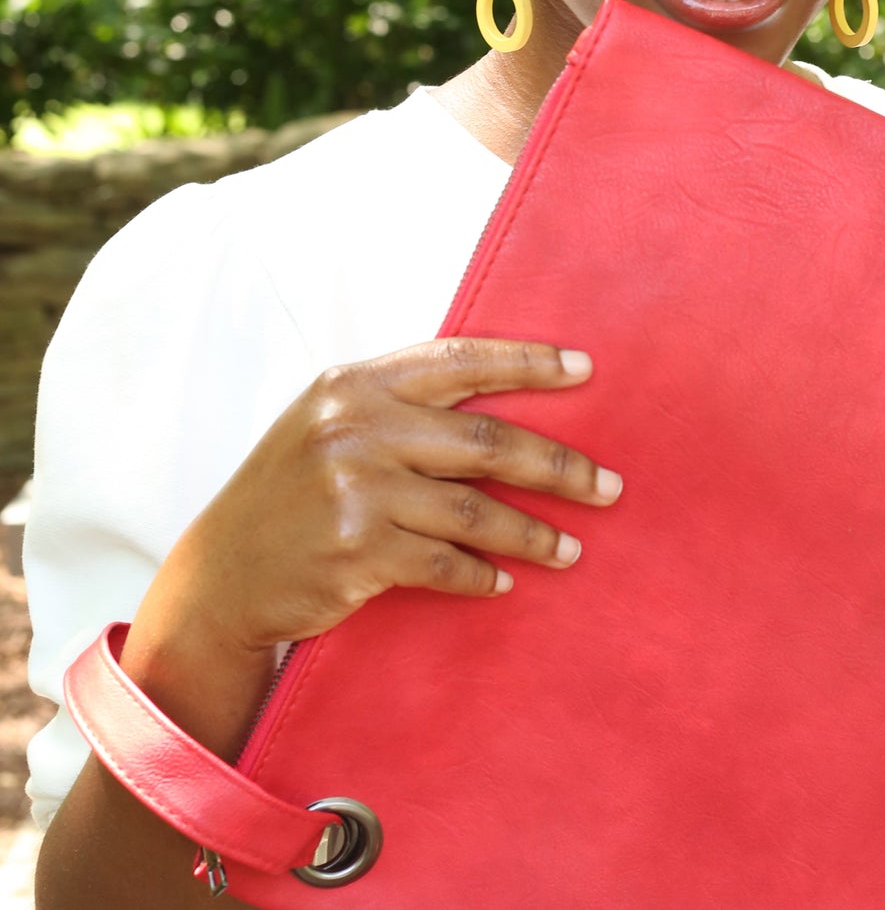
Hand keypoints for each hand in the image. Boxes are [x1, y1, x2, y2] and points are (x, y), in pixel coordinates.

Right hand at [156, 337, 618, 657]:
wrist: (219, 577)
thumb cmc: (289, 494)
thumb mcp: (330, 425)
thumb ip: (401, 406)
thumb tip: (505, 403)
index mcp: (355, 385)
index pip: (460, 359)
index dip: (528, 362)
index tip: (586, 369)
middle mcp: (356, 429)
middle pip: (486, 440)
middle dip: (558, 465)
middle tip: (610, 486)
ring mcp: (355, 490)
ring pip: (474, 509)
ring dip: (533, 532)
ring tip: (573, 547)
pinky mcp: (356, 552)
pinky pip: (445, 563)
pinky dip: (484, 575)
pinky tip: (507, 581)